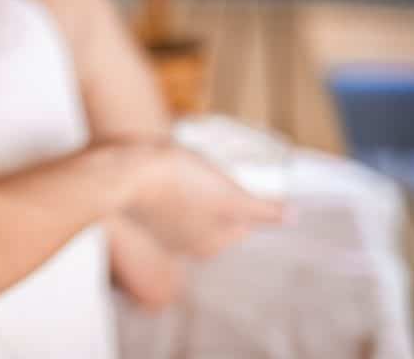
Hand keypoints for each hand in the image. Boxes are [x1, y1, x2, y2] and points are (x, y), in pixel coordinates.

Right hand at [125, 144, 283, 257]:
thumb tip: (293, 217)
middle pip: (217, 218)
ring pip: (191, 210)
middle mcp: (185, 245)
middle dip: (220, 197)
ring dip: (195, 192)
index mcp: (210, 244)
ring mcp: (160, 230)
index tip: (235, 179)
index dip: (244, 198)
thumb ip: (261, 211)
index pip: (244, 223)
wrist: (120, 172)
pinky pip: (166, 202)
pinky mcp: (140, 213)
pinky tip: (167, 171)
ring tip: (190, 168)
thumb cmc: (177, 182)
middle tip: (214, 172)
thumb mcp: (228, 195)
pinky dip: (172, 189)